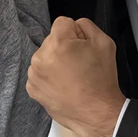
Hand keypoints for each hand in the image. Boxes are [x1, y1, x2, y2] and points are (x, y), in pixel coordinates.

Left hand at [26, 18, 125, 136]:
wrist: (96, 113)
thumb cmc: (101, 80)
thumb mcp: (104, 43)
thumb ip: (86, 26)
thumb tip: (74, 26)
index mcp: (58, 43)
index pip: (62, 23)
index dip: (76, 33)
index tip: (83, 48)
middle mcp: (40, 57)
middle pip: (52, 40)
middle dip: (64, 48)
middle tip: (79, 65)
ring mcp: (34, 74)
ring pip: (45, 57)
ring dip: (55, 62)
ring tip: (71, 78)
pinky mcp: (33, 88)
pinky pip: (40, 74)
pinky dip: (49, 77)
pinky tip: (63, 86)